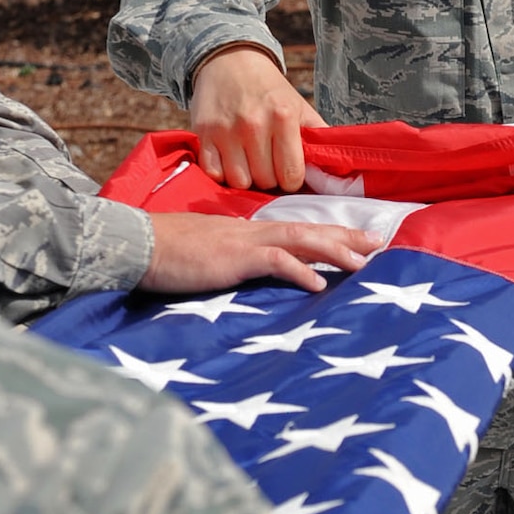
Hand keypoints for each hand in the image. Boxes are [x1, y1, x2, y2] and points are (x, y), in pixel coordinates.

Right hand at [142, 213, 380, 294]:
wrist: (135, 243)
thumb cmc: (162, 254)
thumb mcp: (203, 257)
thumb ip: (227, 262)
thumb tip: (240, 273)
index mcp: (243, 232)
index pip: (293, 230)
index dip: (325, 234)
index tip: (354, 241)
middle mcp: (249, 231)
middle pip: (306, 229)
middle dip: (344, 236)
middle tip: (378, 243)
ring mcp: (242, 242)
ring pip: (299, 239)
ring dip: (334, 250)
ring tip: (363, 262)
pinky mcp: (232, 257)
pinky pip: (274, 261)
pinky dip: (300, 271)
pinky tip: (319, 285)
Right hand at [189, 45, 325, 191]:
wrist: (229, 60)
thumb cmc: (269, 89)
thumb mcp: (298, 105)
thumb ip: (318, 134)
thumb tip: (339, 166)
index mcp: (284, 117)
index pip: (292, 175)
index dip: (292, 180)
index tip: (287, 172)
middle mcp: (254, 125)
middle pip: (265, 181)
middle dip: (269, 179)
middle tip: (267, 164)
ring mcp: (226, 130)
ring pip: (239, 182)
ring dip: (245, 178)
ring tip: (248, 163)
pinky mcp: (203, 133)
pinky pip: (214, 173)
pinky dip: (221, 173)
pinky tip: (228, 160)